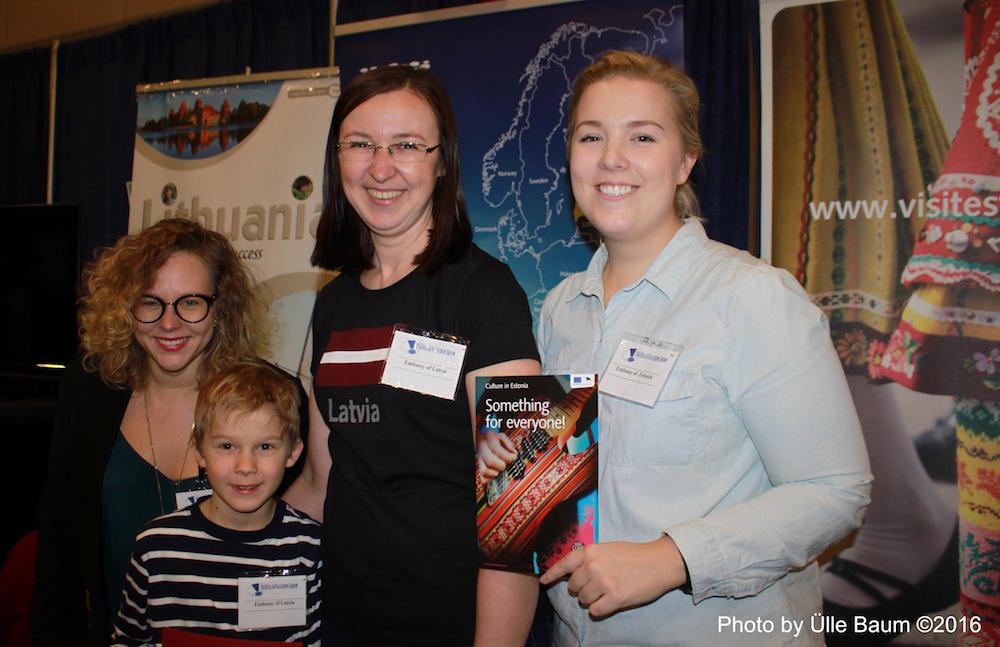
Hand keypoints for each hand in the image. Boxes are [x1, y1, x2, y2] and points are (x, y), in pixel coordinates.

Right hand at [477, 431, 516, 479]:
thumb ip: (509, 443)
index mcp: (489, 439)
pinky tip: (494, 473)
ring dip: (495, 473)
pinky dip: (490, 479)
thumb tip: (514, 453)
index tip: (513, 457)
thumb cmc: (493, 440)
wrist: (482, 440)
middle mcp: (483, 449)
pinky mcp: (479, 467)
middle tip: (504, 464)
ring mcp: (480, 459)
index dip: (509, 457)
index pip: (498, 451)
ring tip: (499, 470)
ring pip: (484, 470)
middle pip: (490, 461)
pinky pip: (483, 478)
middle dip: (501, 465)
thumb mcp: (502, 437)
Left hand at [539, 536, 688, 618]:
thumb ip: (589, 558)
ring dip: (592, 599)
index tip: (543, 581)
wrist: (659, 562)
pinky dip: (601, 609)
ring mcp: (603, 582)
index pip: (563, 564)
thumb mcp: (607, 549)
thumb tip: (572, 572)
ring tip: (607, 591)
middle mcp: (593, 566)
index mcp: (590, 551)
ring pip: (584, 600)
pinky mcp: (615, 598)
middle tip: (597, 585)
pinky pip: (595, 611)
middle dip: (581, 589)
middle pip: (573, 587)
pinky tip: (611, 601)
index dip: (551, 574)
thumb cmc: (634, 554)